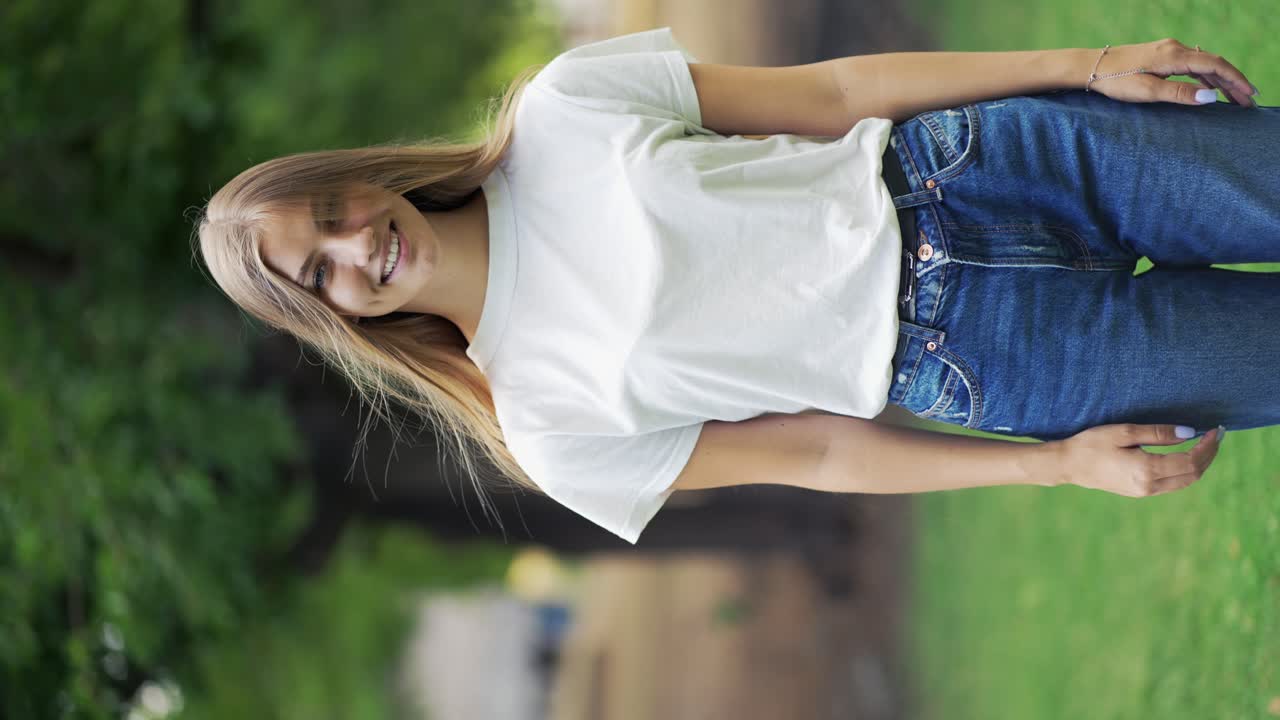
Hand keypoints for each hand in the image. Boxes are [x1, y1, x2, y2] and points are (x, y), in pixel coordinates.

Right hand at [1049, 422, 1224, 496]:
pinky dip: (1186, 470)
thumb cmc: (1092, 444)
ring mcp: (1145, 492)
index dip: (1207, 446)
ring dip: (1200, 464)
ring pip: (1185, 482)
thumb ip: (1158, 433)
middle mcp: (1149, 486)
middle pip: (1193, 475)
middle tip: (1216, 435)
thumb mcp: (1124, 432)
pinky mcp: (1140, 492)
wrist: (1068, 465)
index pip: (1190, 461)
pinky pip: (1173, 484)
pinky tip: (1186, 456)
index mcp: (1146, 470)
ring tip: (1206, 445)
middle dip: (1208, 455)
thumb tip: (1189, 432)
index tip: (1215, 430)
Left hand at [1085, 38, 1257, 107]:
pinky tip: (1208, 88)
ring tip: (1233, 98)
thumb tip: (1210, 97)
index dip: (1235, 80)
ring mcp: (1168, 50)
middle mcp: (1175, 48)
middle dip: (1232, 82)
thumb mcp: (1147, 91)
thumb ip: (1179, 94)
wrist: (1091, 67)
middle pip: (1213, 64)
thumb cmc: (1115, 81)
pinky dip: (1204, 76)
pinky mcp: (1160, 55)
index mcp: (1174, 56)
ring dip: (1219, 80)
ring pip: (1203, 64)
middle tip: (1247, 101)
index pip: (1215, 66)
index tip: (1249, 95)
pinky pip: (1190, 64)